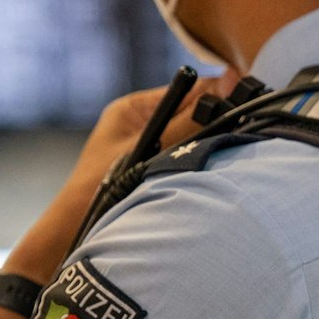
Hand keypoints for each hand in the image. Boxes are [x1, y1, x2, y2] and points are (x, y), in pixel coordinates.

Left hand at [8, 80, 229, 283]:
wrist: (71, 235)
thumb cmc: (95, 190)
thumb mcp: (144, 149)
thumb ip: (184, 123)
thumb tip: (227, 84)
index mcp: (134, 108)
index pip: (189, 90)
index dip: (219, 95)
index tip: (246, 103)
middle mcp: (143, 125)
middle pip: (194, 114)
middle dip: (215, 122)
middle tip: (241, 133)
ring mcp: (149, 149)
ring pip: (193, 140)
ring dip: (207, 146)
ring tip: (227, 154)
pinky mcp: (154, 173)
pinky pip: (185, 161)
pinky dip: (198, 166)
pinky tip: (212, 175)